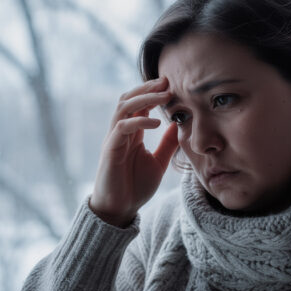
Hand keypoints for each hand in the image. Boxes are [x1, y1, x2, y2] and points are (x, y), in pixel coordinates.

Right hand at [89, 77, 178, 226]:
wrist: (119, 209)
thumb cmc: (135, 187)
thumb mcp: (159, 162)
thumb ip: (167, 144)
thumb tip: (179, 124)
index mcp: (132, 134)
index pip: (139, 105)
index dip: (153, 92)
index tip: (172, 84)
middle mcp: (120, 132)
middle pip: (128, 99)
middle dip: (147, 88)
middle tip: (167, 81)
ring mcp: (114, 139)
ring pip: (123, 108)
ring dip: (144, 98)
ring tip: (164, 95)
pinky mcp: (110, 150)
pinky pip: (122, 127)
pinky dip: (139, 121)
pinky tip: (156, 123)